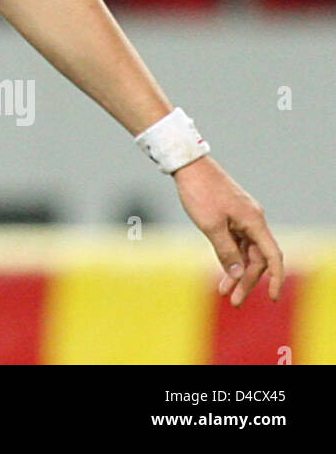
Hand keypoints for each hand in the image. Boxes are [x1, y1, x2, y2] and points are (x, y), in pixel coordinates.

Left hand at [174, 156, 283, 306]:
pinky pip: (236, 241)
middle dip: (247, 279)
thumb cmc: (200, 191)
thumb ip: (226, 251)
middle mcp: (253, 220)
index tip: (271, 297)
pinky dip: (230, 256)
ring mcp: (242, 217)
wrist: (187, 164)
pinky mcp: (230, 215)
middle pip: (257, 257)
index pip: (273, 255)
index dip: (275, 278)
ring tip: (223, 290)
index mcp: (254, 221)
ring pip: (245, 250)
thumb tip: (239, 273)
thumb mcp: (211, 225)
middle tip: (233, 299)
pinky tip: (222, 269)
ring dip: (236, 270)